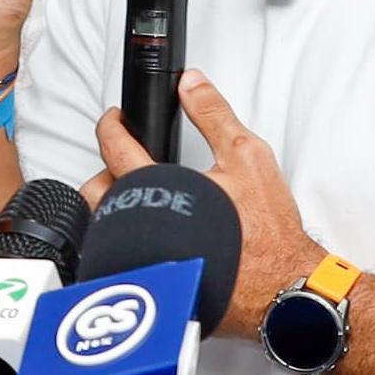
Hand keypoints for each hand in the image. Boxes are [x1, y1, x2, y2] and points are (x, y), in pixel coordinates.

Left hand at [85, 70, 321, 336]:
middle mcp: (137, 227)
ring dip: (112, 207)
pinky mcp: (149, 285)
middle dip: (104, 170)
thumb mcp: (246, 157)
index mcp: (156, 189)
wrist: (280, 290)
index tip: (116, 118)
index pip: (115, 147)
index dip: (111, 124)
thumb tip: (192, 83)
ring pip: (102, 227)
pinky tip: (150, 233)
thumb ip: (214, 115)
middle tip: (125, 160)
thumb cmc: (267, 234)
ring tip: (137, 196)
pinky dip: (126, 240)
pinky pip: (120, 258)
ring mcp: (139, 259)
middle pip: (95, 191)